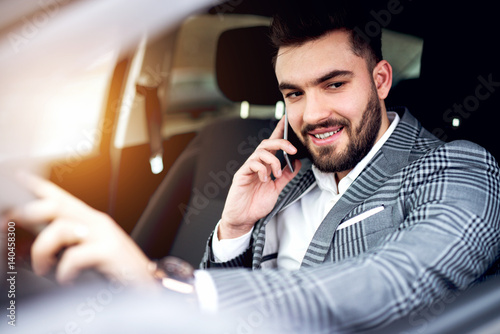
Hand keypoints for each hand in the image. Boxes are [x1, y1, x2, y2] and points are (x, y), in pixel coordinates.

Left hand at [4, 172, 155, 285]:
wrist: (147, 286)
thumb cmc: (119, 271)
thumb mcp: (92, 252)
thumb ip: (70, 243)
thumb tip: (40, 244)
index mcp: (91, 221)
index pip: (62, 197)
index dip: (39, 186)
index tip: (20, 177)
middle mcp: (97, 222)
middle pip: (57, 205)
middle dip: (28, 212)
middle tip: (10, 224)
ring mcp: (105, 235)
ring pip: (61, 227)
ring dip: (43, 250)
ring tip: (44, 267)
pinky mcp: (110, 251)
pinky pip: (75, 255)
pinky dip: (64, 271)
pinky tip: (67, 279)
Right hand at [219, 117, 301, 238]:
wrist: (243, 219)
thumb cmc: (256, 204)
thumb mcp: (276, 189)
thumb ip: (286, 176)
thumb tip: (297, 163)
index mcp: (265, 165)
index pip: (272, 145)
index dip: (279, 131)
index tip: (287, 120)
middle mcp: (256, 164)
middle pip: (266, 144)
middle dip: (281, 143)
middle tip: (292, 150)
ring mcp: (248, 168)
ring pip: (260, 152)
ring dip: (273, 160)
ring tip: (276, 174)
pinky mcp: (241, 175)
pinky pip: (252, 164)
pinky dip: (262, 169)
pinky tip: (265, 179)